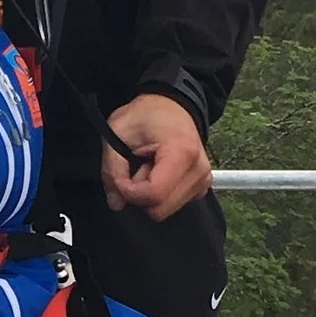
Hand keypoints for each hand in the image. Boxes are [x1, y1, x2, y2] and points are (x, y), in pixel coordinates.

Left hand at [102, 93, 214, 219]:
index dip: (130, 191)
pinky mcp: (202, 186)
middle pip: (160, 209)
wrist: (171, 106)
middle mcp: (199, 170)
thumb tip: (116, 203)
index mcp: (182, 152)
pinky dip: (160, 194)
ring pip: (165, 210)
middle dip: (139, 194)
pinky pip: (173, 205)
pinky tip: (158, 172)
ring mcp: (203, 180)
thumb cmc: (147, 114)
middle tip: (136, 167)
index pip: (154, 194)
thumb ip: (112, 169)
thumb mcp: (118, 132)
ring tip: (148, 166)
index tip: (122, 176)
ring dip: (149, 193)